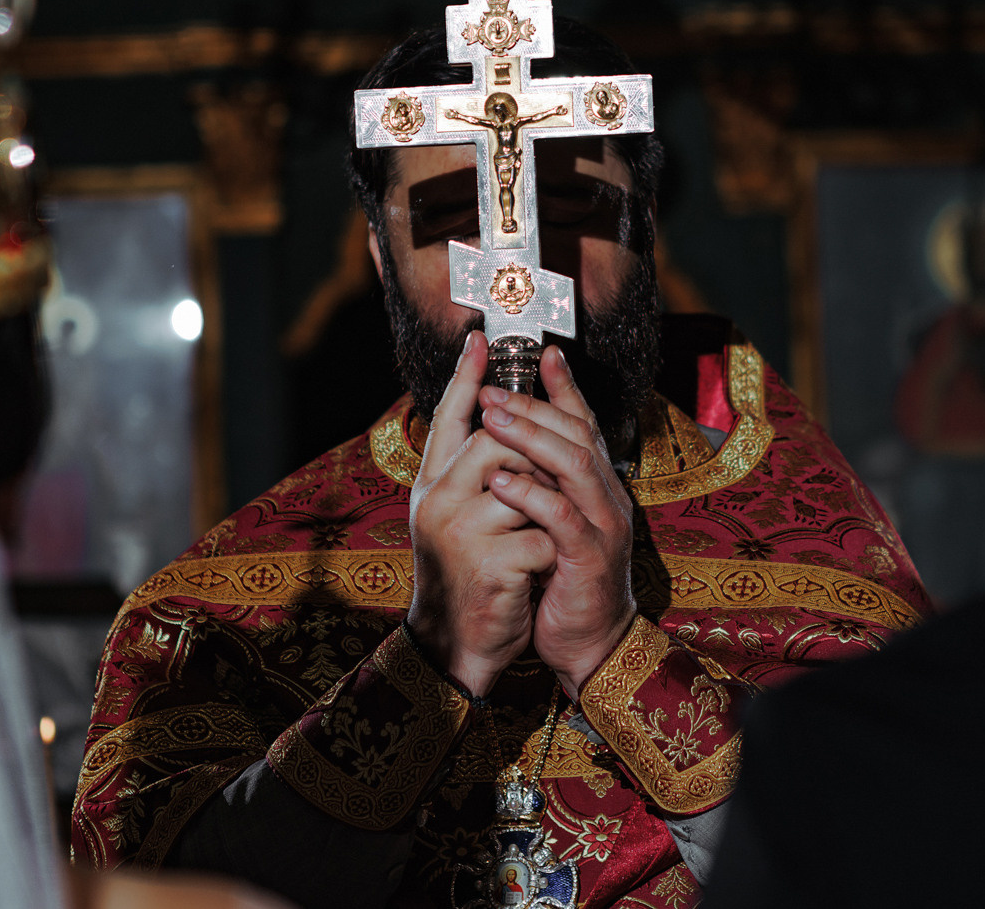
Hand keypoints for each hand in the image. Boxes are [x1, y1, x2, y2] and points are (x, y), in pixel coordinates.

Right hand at [406, 331, 558, 697]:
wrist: (454, 648)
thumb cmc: (468, 576)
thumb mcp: (461, 517)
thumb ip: (475, 472)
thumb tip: (504, 418)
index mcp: (431, 485)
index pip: (447, 416)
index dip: (464, 376)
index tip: (481, 337)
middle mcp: (438, 501)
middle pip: (496, 440)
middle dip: (535, 453)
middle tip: (552, 477)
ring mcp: (460, 532)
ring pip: (526, 486)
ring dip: (548, 508)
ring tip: (545, 531)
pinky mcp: (490, 566)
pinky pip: (543, 534)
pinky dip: (553, 551)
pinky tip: (543, 571)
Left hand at [480, 345, 636, 698]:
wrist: (589, 644)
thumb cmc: (563, 580)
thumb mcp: (553, 523)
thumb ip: (542, 483)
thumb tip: (510, 442)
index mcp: (596, 486)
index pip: (583, 425)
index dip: (565, 387)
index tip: (542, 351)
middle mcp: (608, 497)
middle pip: (577, 435)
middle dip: (535, 405)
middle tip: (492, 387)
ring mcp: (604, 525)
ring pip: (575, 465)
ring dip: (532, 437)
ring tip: (492, 418)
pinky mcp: (591, 558)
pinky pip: (563, 517)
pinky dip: (532, 495)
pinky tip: (501, 480)